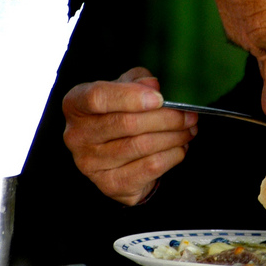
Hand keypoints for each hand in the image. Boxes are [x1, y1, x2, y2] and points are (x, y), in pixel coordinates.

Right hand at [62, 67, 197, 204]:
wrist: (114, 155)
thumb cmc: (119, 113)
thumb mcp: (125, 88)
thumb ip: (137, 81)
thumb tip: (152, 86)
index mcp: (75, 104)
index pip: (98, 97)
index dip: (130, 96)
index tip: (160, 98)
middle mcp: (76, 135)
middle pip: (126, 123)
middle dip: (167, 118)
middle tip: (190, 116)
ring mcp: (90, 163)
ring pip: (142, 146)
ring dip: (174, 137)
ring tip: (189, 130)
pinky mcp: (109, 184)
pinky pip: (150, 167)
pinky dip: (172, 156)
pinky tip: (180, 148)